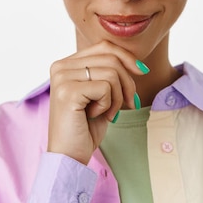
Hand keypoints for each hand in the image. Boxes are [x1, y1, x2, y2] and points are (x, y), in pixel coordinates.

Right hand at [47, 40, 147, 164]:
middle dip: (127, 82)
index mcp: (65, 64)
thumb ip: (108, 74)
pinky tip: (98, 115)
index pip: (103, 46)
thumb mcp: (99, 94)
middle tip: (128, 103)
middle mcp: (60, 67)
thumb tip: (138, 65)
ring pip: (111, 73)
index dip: (127, 57)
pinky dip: (109, 104)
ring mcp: (62, 78)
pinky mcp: (68, 92)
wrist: (69, 155)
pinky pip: (106, 88)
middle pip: (110, 58)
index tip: (142, 72)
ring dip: (118, 97)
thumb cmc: (85, 127)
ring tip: (107, 112)